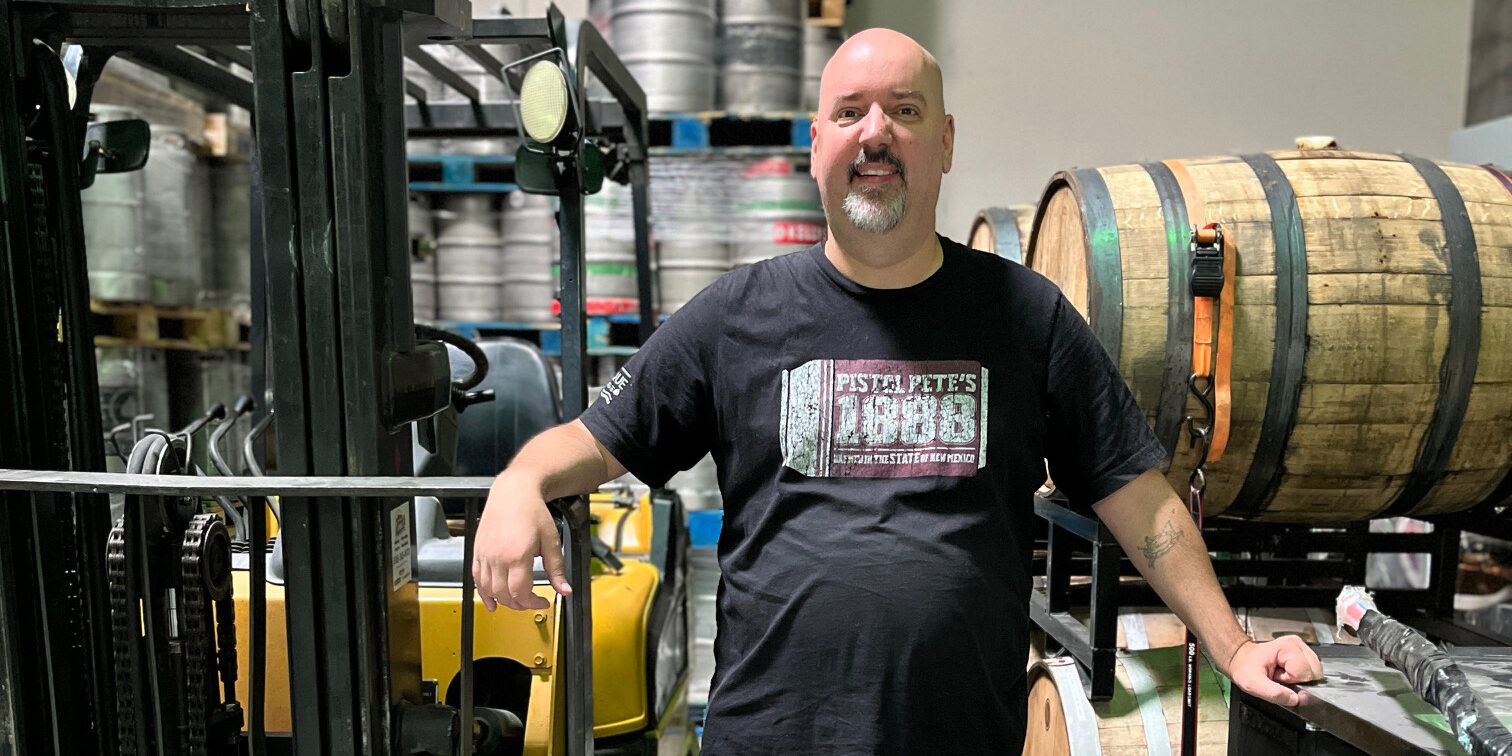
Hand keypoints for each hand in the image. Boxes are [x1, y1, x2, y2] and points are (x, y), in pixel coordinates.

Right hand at [471, 474, 571, 611]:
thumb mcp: (551, 541)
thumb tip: (565, 590)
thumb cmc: (532, 512)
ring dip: (503, 601)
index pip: (521, 593)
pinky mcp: (477, 552)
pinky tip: (491, 601)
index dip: (533, 603)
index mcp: (517, 556)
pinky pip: (476, 579)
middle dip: (520, 604)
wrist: (513, 492)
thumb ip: (556, 569)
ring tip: (516, 601)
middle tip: (532, 601)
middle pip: (504, 595)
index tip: (542, 601)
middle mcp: (497, 558)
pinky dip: (483, 593)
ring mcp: (485, 555)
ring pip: (489, 590)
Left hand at [1225, 636, 1323, 706]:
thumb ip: (1275, 693)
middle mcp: (1297, 644)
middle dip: (1298, 681)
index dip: (1291, 681)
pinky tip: (1287, 673)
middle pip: (1314, 673)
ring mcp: (1301, 648)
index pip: (1304, 673)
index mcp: (1287, 647)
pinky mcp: (1302, 653)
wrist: (1242, 660)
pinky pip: (1312, 671)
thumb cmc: (1246, 668)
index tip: (1276, 677)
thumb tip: (1296, 699)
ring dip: (1300, 679)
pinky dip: (1301, 676)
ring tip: (1282, 675)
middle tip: (1279, 677)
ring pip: (1315, 673)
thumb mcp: (1254, 684)